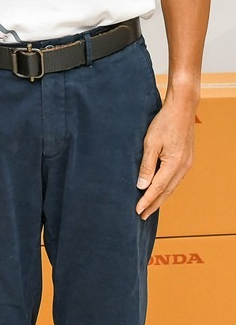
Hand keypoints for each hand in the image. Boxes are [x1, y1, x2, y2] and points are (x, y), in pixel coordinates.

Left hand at [135, 100, 194, 219]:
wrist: (182, 109)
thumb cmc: (164, 123)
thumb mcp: (150, 143)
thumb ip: (146, 166)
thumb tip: (142, 186)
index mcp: (173, 164)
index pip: (157, 188)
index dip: (146, 201)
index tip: (138, 211)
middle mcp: (183, 167)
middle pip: (166, 191)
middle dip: (154, 204)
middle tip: (143, 215)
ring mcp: (187, 164)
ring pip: (172, 186)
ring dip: (160, 197)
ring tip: (150, 206)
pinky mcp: (187, 159)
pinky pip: (175, 179)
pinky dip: (166, 187)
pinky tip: (160, 190)